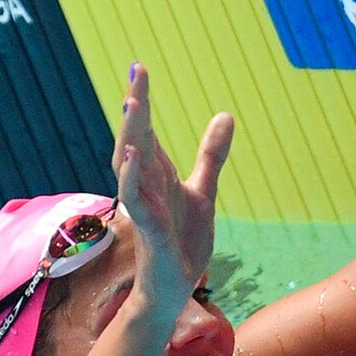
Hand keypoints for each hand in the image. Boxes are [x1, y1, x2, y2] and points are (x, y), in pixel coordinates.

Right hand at [113, 63, 232, 311]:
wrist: (173, 288)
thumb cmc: (181, 241)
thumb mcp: (203, 191)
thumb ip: (210, 155)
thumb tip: (225, 115)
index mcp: (155, 176)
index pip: (146, 131)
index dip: (142, 101)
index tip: (140, 67)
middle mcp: (145, 187)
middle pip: (135, 139)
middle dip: (135, 108)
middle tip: (137, 72)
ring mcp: (144, 208)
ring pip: (130, 166)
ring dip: (130, 135)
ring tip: (132, 103)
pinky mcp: (150, 232)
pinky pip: (137, 202)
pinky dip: (134, 179)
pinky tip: (135, 157)